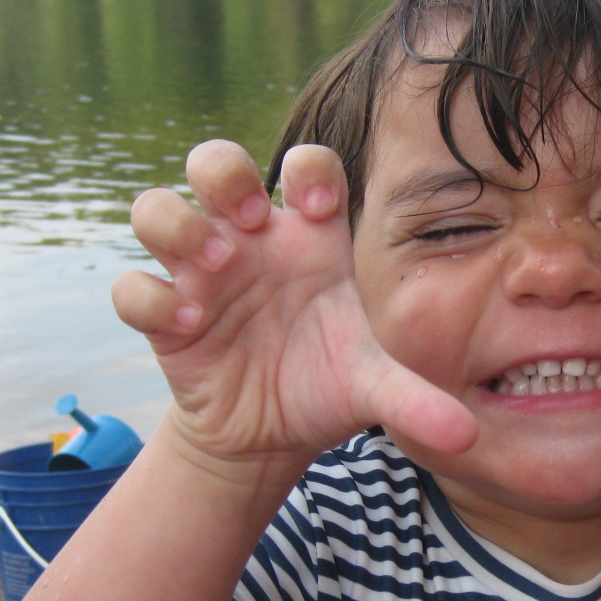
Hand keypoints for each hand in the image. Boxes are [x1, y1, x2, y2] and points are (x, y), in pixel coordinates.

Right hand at [112, 140, 475, 468]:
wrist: (271, 436)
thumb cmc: (328, 385)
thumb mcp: (375, 389)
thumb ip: (417, 399)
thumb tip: (467, 438)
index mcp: (309, 238)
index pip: (306, 165)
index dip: (309, 167)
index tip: (317, 205)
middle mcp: (249, 242)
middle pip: (213, 162)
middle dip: (223, 173)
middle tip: (253, 220)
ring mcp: (199, 274)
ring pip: (154, 208)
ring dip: (177, 224)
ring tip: (217, 264)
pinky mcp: (165, 318)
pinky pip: (133, 287)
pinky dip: (154, 298)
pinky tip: (192, 325)